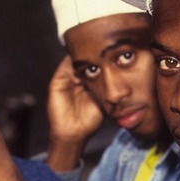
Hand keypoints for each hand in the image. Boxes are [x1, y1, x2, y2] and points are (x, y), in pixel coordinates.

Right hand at [46, 56, 104, 171]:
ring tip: (93, 54)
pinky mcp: (56, 84)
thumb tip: (123, 77)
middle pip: (83, 59)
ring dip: (82, 57)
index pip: (94, 63)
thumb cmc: (91, 119)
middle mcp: (76, 78)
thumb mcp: (104, 99)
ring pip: (73, 61)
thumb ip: (109, 88)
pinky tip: (81, 68)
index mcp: (87, 81)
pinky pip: (64, 69)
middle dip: (92, 53)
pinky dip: (72, 66)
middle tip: (103, 46)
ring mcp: (66, 80)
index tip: (113, 50)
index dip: (102, 57)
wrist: (75, 134)